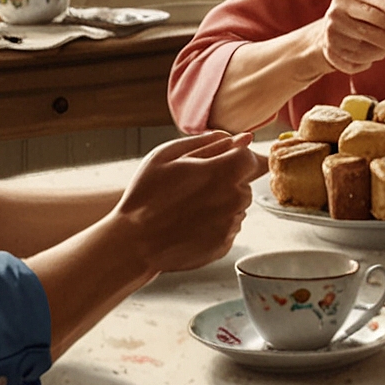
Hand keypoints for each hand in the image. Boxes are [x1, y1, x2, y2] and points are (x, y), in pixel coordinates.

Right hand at [114, 131, 265, 272]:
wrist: (133, 242)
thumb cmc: (145, 194)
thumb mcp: (167, 155)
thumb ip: (208, 143)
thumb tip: (242, 138)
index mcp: (223, 172)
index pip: (250, 158)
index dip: (233, 158)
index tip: (216, 163)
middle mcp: (234, 199)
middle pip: (244, 183)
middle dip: (225, 181)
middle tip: (192, 187)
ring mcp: (230, 225)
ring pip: (237, 205)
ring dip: (221, 202)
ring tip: (188, 207)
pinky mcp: (224, 245)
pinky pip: (228, 226)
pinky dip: (215, 223)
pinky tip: (190, 224)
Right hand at [308, 0, 384, 75]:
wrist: (327, 31)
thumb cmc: (356, 14)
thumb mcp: (370, 0)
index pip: (382, 0)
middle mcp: (338, 9)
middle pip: (375, 23)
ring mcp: (331, 31)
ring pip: (367, 45)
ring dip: (383, 50)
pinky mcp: (329, 50)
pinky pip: (356, 61)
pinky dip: (368, 61)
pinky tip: (371, 55)